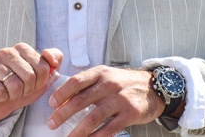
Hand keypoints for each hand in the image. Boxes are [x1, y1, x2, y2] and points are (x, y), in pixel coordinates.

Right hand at [0, 44, 62, 132]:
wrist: (0, 103)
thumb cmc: (22, 87)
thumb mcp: (42, 76)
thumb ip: (54, 61)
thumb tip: (50, 56)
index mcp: (21, 48)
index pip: (43, 67)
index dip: (41, 82)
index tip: (34, 83)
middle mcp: (6, 51)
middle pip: (29, 76)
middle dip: (28, 89)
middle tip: (21, 90)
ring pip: (14, 85)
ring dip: (15, 95)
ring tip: (10, 92)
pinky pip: (0, 91)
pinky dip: (3, 98)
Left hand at [47, 66, 164, 135]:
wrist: (153, 87)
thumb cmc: (123, 83)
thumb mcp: (106, 76)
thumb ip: (87, 85)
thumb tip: (64, 99)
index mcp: (100, 73)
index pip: (76, 82)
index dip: (61, 93)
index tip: (51, 104)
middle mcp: (109, 84)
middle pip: (81, 100)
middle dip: (63, 114)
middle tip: (52, 123)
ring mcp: (120, 100)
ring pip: (93, 118)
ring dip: (78, 130)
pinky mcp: (130, 114)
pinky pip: (109, 129)